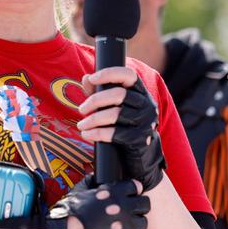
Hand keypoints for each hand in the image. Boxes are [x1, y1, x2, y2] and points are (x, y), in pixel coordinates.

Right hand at [46, 175, 149, 228]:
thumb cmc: (73, 209)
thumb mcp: (80, 189)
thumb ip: (90, 180)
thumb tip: (95, 176)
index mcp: (114, 192)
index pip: (136, 185)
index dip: (134, 187)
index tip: (133, 190)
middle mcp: (123, 206)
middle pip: (144, 203)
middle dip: (140, 203)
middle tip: (134, 205)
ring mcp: (124, 223)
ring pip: (143, 221)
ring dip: (138, 219)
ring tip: (130, 220)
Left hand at [77, 67, 165, 190]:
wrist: (142, 155)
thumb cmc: (124, 125)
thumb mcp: (113, 106)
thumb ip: (99, 91)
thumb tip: (86, 78)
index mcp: (140, 92)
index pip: (128, 75)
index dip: (109, 74)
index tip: (92, 78)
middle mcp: (146, 104)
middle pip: (118, 94)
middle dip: (94, 100)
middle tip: (81, 109)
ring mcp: (145, 122)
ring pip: (115, 114)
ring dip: (93, 119)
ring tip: (81, 125)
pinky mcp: (140, 139)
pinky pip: (114, 133)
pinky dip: (97, 133)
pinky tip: (87, 134)